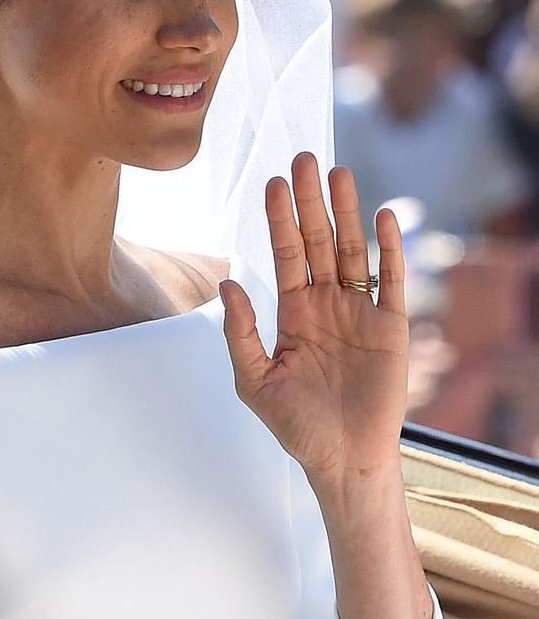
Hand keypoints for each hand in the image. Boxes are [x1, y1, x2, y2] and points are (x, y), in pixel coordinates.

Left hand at [219, 152, 408, 488]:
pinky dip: (390, 249)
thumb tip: (228, 280)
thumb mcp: (255, 380)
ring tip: (338, 173)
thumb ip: (240, 332)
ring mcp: (360, 311)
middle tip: (304, 158)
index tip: (273, 182)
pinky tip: (383, 217)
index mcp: (293, 312)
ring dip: (347, 212)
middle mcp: (326, 303)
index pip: (286, 254)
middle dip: (310, 202)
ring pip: (352, 250)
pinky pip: (391, 280)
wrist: (342, 459)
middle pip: (318, 241)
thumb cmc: (297, 425)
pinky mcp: (391, 326)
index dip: (280, 219)